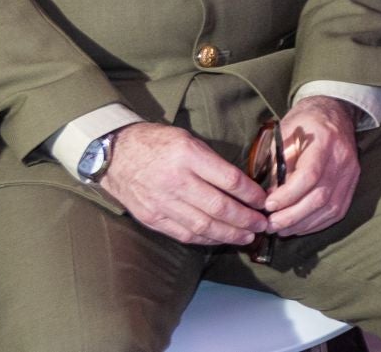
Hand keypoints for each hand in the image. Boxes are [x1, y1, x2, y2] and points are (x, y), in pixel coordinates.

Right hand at [97, 122, 267, 245]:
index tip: (264, 201)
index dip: (251, 194)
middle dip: (246, 219)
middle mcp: (176, 181)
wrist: (116, 155)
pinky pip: (184, 234)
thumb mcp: (189, 140)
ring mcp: (162, 203)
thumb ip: (213, 162)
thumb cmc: (158, 143)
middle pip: (219, 207)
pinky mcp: (152, 218)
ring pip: (204, 226)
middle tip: (263, 225)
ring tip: (248, 236)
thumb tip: (243, 184)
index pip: (229, 180)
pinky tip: (220, 239)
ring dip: (230, 234)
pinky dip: (206, 239)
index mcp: (188, 156)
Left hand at [265, 96, 362, 236]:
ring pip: (330, 209)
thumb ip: (278, 164)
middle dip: (292, 216)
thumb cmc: (305, 122)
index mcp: (325, 141)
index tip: (268, 205)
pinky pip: (337, 211)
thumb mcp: (285, 133)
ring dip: (303, 224)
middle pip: (320, 197)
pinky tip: (299, 226)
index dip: (288, 195)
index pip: (310, 175)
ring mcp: (351, 173)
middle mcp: (342, 159)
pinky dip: (317, 223)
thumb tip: (268, 196)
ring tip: (281, 229)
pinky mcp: (352, 183)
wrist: (335, 112)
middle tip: (270, 224)